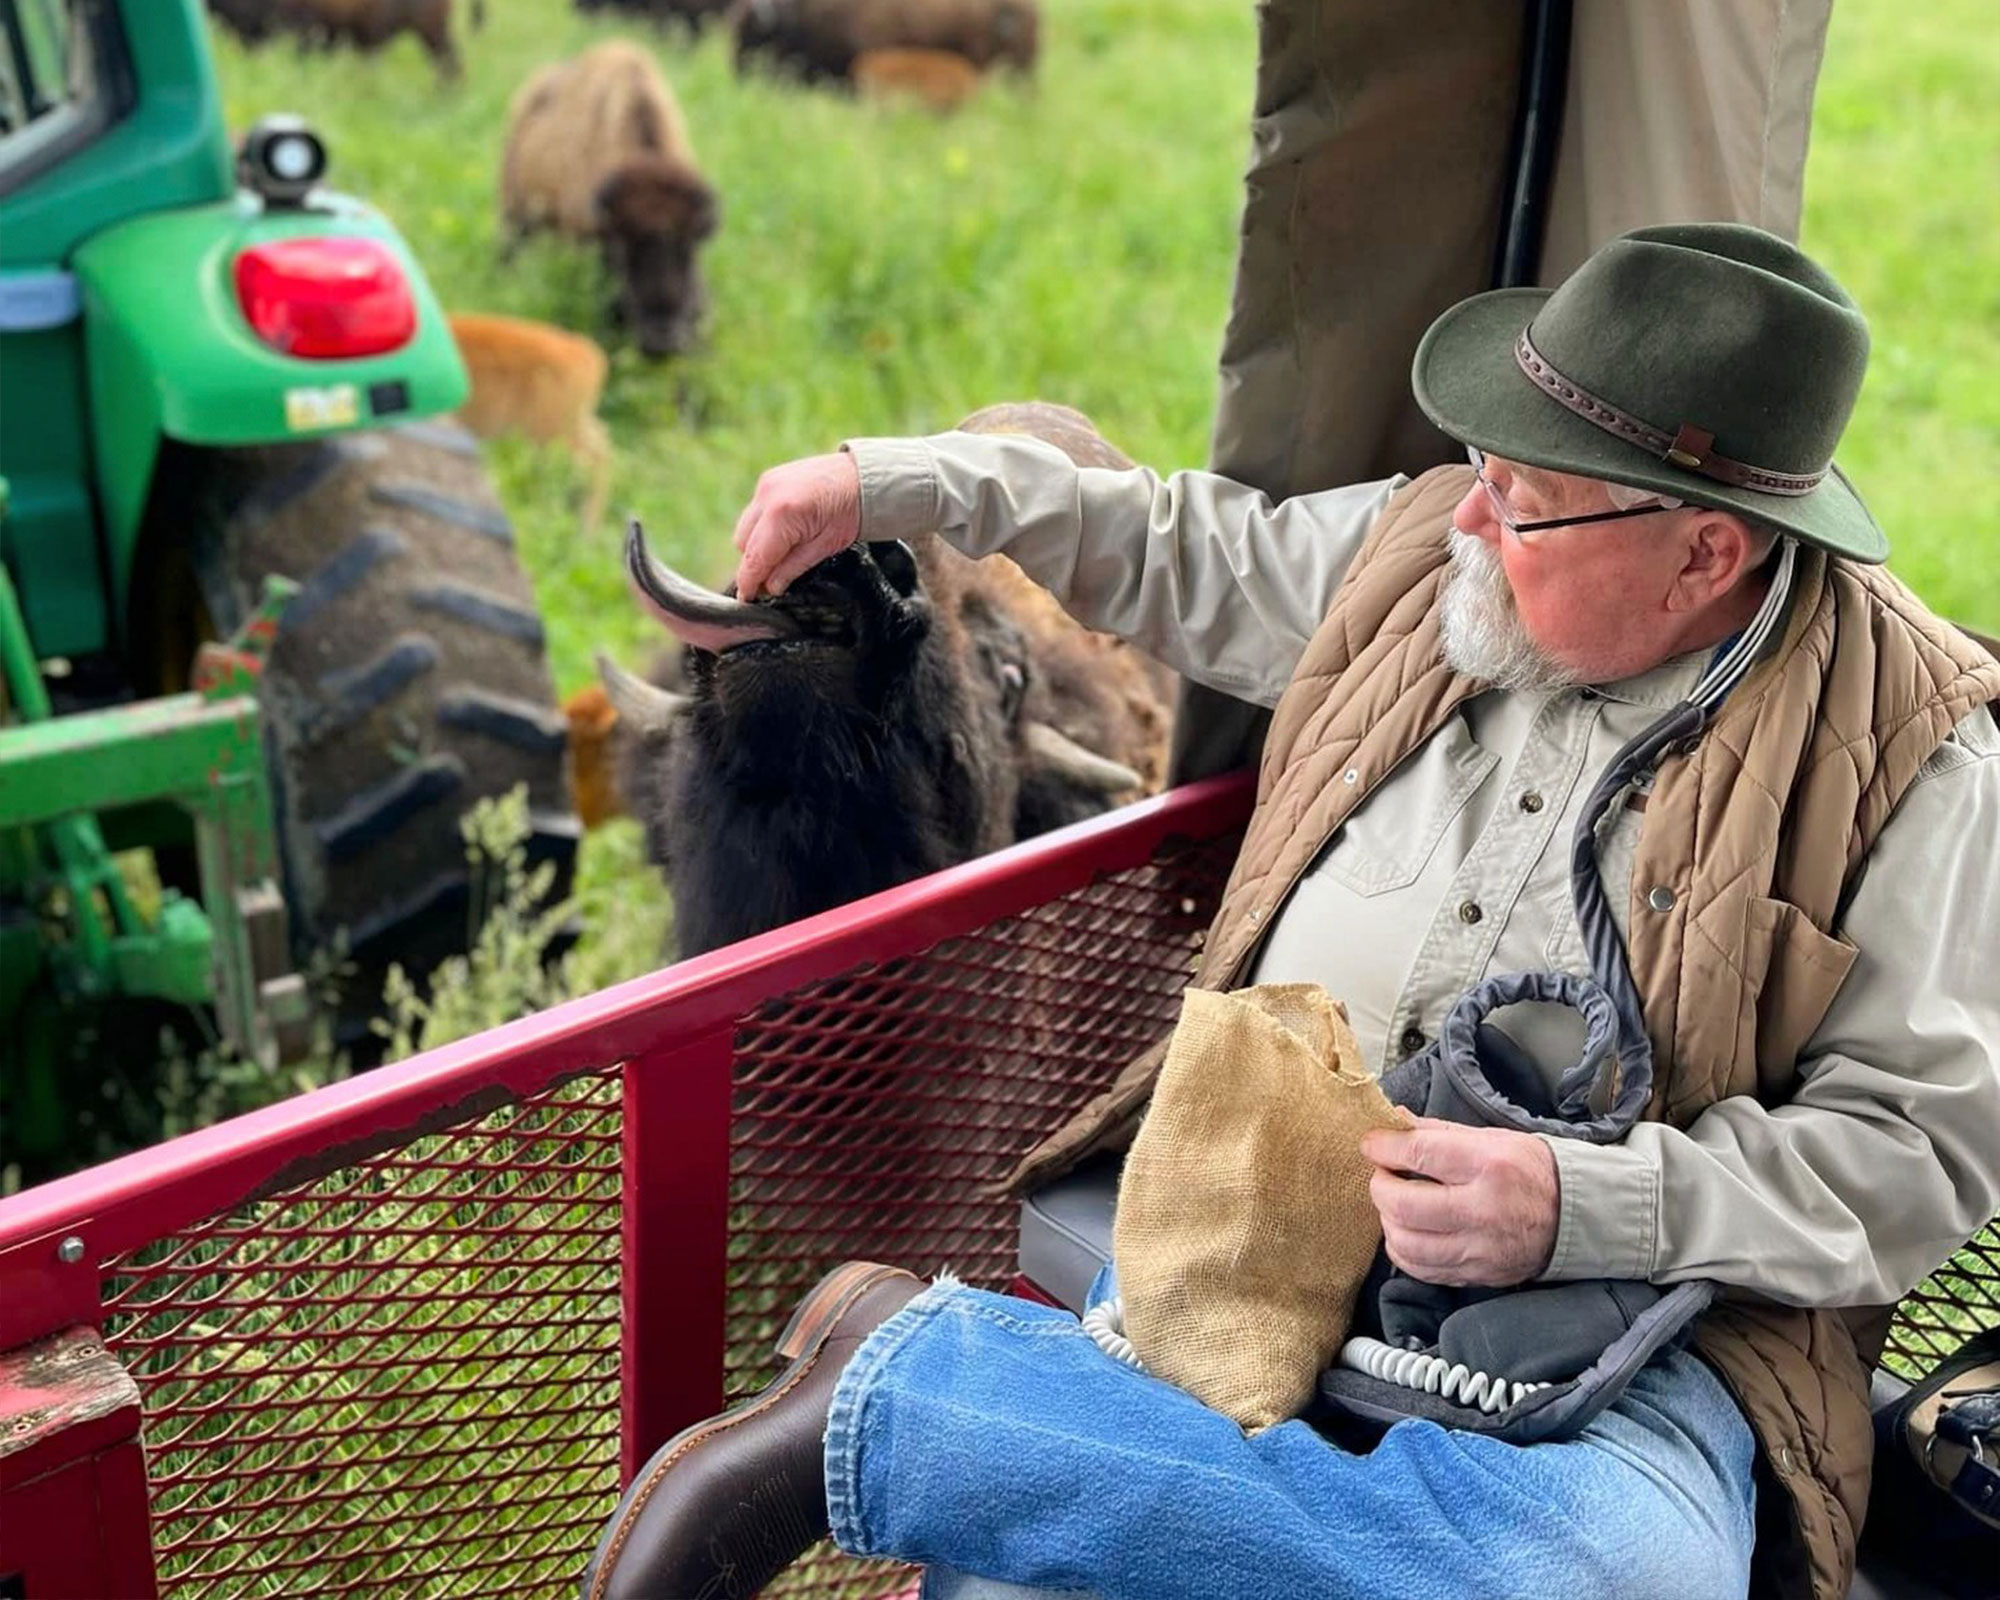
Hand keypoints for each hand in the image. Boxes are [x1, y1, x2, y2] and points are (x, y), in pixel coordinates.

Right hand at [730, 452, 863, 598]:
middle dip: (755, 563)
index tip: (748, 599)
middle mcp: (767, 497)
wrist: (862, 476)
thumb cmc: (850, 511)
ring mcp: (765, 485)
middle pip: (743, 544)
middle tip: (775, 576)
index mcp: (782, 516)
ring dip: (757, 544)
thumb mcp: (825, 547)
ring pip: (745, 528)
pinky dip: (763, 527)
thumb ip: (792, 568)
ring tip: (783, 551)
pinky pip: (754, 512)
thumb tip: (770, 588)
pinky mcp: (768, 479)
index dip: (749, 582)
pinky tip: (785, 530)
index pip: (754, 558)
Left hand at [1360, 1118, 1559, 1287]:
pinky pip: (1422, 1270)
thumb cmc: (1533, 1172)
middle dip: (1379, 1186)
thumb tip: (1395, 1121)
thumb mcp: (1492, 1139)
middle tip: (1382, 1174)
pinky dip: (1403, 1251)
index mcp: (1489, 1165)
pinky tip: (1407, 1232)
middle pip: (1404, 1204)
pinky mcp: (1478, 1274)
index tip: (1372, 1144)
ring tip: (1394, 1204)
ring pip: (1407, 1242)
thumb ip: (1438, 1132)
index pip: (1419, 1153)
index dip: (1384, 1147)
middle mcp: (1484, 1210)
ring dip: (1388, 1220)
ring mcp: (1480, 1248)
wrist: (1577, 1217)